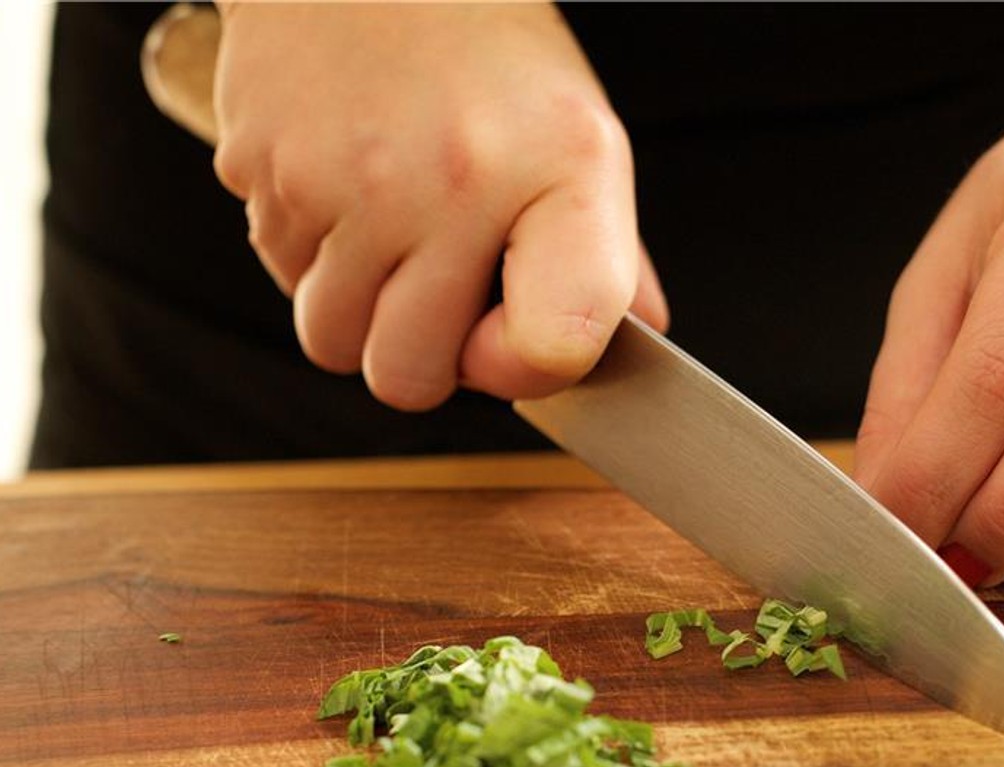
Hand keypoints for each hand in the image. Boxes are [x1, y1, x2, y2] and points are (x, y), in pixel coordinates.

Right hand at [211, 2, 666, 409]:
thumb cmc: (485, 49)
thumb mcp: (580, 135)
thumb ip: (610, 255)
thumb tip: (641, 342)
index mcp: (557, 172)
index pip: (551, 345)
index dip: (526, 371)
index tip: (513, 337)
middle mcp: (449, 182)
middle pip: (409, 378)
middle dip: (424, 357)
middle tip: (440, 294)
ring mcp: (343, 179)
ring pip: (332, 342)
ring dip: (359, 315)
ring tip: (390, 241)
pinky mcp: (261, 167)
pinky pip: (281, 277)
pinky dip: (311, 258)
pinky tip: (344, 193)